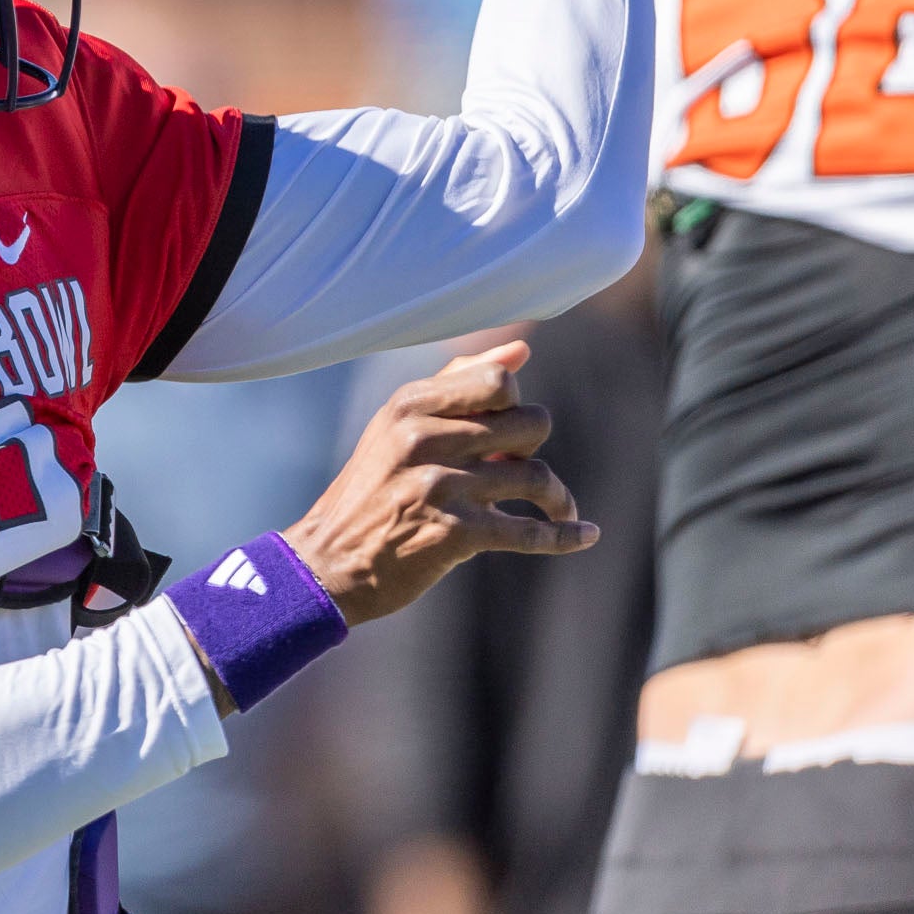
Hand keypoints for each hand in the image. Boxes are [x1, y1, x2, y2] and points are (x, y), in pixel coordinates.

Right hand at [283, 342, 592, 625]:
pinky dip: (565, 536)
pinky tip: (585, 534)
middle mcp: (424, 439)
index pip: (499, 382)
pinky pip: (529, 531)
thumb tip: (519, 350)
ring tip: (560, 509)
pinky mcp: (454, 535)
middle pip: (529, 424)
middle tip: (516, 468)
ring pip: (536, 476)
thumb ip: (455, 383)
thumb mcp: (396, 427)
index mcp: (409, 405)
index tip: (500, 431)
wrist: (328, 564)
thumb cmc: (370, 492)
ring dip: (559, 498)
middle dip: (533, 447)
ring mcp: (440, 487)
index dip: (513, 406)